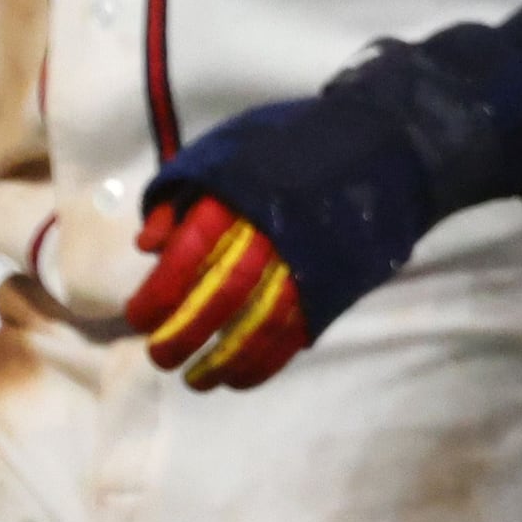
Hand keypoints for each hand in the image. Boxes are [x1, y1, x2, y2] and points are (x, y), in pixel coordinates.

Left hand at [136, 41, 497, 387]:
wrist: (382, 142)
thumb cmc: (294, 143)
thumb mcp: (228, 146)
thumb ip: (182, 191)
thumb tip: (147, 246)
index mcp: (240, 196)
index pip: (189, 256)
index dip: (159, 293)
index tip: (139, 316)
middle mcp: (270, 232)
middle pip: (218, 297)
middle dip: (182, 334)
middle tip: (160, 356)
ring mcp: (306, 262)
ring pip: (256, 326)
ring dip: (220, 361)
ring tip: (195, 379)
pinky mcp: (333, 285)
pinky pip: (293, 336)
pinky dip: (263, 364)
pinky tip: (237, 379)